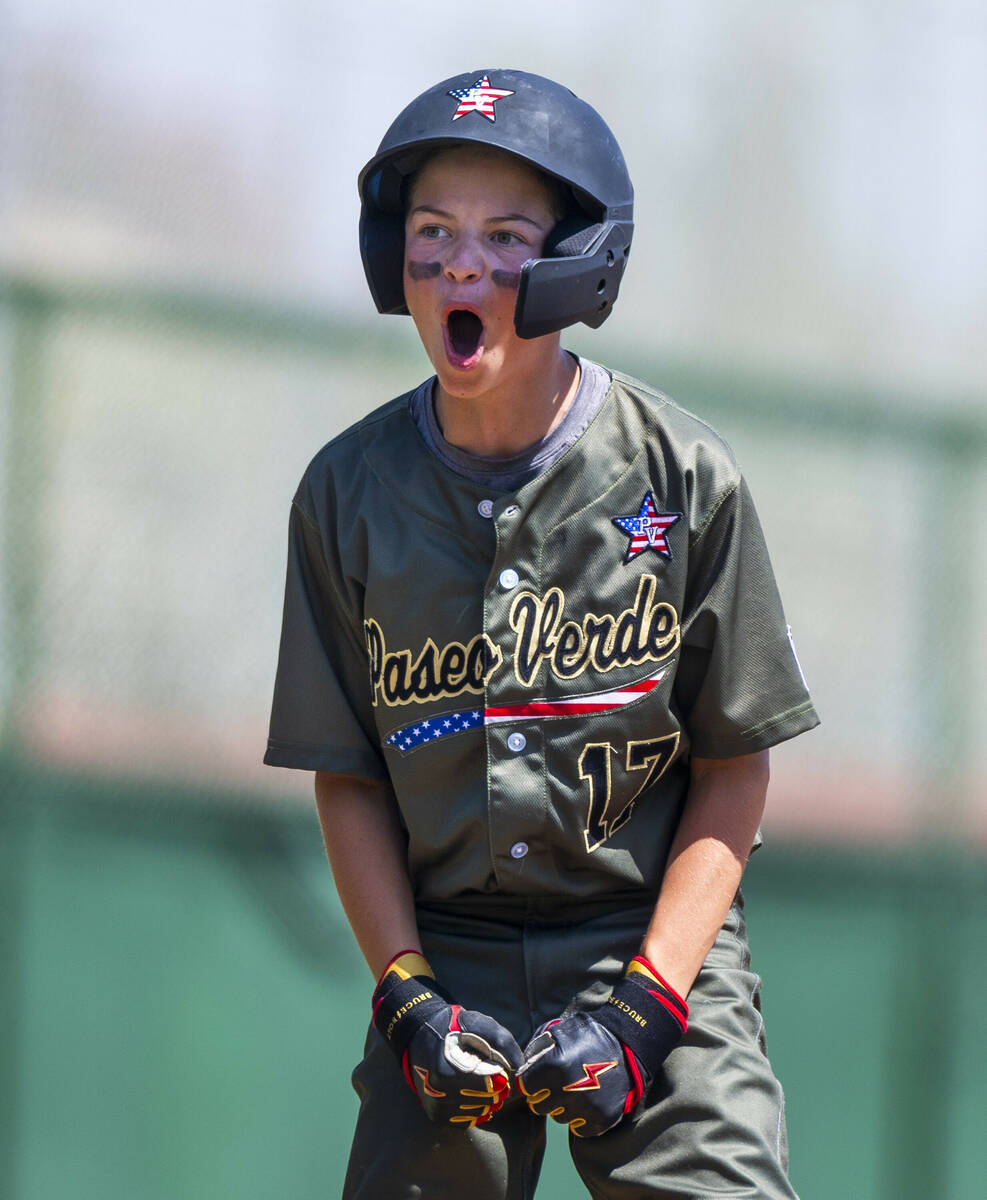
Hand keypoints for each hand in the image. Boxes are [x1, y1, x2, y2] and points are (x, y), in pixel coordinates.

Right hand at [372, 951, 523, 1126]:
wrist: (421, 1036)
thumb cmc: (455, 1029)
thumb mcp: (480, 1025)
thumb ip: (502, 1043)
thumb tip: (519, 1068)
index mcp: (447, 1069)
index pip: (488, 1084)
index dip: (500, 1077)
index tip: (500, 1070)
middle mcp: (439, 1092)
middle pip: (485, 1100)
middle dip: (496, 1089)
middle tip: (493, 1076)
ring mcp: (436, 1105)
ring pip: (478, 1112)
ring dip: (487, 1100)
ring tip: (482, 1083)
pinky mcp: (436, 1114)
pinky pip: (466, 1120)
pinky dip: (476, 1109)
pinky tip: (474, 1095)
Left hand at [516, 956, 687, 1136]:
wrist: (626, 1047)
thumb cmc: (589, 1036)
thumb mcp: (560, 1031)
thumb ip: (536, 1048)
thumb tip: (520, 1069)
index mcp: (555, 1065)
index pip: (526, 1087)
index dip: (531, 1082)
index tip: (539, 1078)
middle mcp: (568, 1089)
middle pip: (539, 1107)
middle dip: (544, 1096)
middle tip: (557, 1084)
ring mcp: (586, 1107)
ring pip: (558, 1118)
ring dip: (562, 1107)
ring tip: (575, 1090)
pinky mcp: (602, 1119)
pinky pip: (578, 1130)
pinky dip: (580, 1119)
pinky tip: (587, 1102)